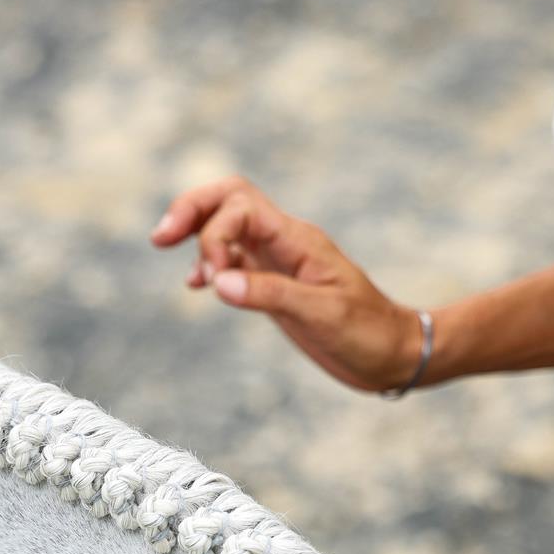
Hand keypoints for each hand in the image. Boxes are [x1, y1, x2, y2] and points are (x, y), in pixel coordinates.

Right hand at [150, 176, 427, 392]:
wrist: (393, 354)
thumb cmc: (367, 333)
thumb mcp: (322, 314)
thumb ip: (269, 294)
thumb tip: (217, 281)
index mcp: (298, 240)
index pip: (241, 208)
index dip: (214, 234)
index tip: (212, 276)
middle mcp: (285, 242)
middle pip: (230, 199)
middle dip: (192, 209)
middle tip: (160, 236)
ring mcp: (278, 261)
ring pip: (228, 225)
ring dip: (196, 232)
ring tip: (166, 249)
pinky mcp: (275, 284)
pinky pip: (235, 260)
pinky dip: (210, 264)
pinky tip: (197, 284)